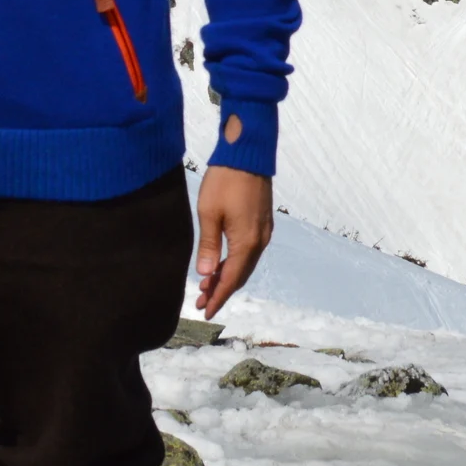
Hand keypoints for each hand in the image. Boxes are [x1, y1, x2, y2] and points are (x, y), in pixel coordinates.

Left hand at [193, 165, 272, 318]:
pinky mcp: (262, 222)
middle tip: (201, 301)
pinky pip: (249, 252)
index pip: (231, 279)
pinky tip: (222, 263)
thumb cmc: (225, 181)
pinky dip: (235, 262)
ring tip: (207, 285)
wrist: (248, 154)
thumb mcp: (209, 213)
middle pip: (240, 275)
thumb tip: (206, 274)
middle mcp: (260, 241)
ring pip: (245, 264)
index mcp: (247, 242)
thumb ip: (209, 246)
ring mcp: (263, 231)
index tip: (205, 311)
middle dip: (221, 290)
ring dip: (228, 276)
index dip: (218, 297)